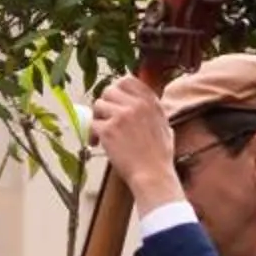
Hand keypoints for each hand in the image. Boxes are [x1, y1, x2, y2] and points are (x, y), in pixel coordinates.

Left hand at [88, 78, 178, 194]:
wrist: (153, 175)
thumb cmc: (159, 156)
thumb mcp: (164, 125)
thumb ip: (153, 110)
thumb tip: (142, 101)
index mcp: (150, 101)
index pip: (127, 80)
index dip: (117, 89)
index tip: (114, 101)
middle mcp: (136, 104)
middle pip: (108, 91)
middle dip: (105, 105)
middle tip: (105, 119)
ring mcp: (121, 116)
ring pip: (98, 106)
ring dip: (98, 119)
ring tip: (102, 134)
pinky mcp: (108, 130)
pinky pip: (92, 124)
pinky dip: (92, 134)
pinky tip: (97, 144)